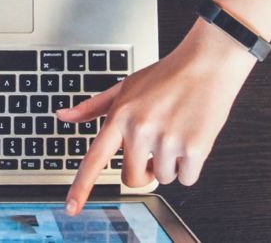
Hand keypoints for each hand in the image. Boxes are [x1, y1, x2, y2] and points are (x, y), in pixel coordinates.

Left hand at [57, 20, 257, 214]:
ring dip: (171, 164)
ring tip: (176, 132)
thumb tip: (63, 116)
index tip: (71, 207)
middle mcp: (141, 130)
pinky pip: (187, 178)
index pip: (95, 159)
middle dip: (144, 171)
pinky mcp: (195, 147)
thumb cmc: (166, 75)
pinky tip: (192, 137)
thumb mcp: (125, 86)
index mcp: (120, 116)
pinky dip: (191, 166)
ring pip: (163, 178)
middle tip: (155, 149)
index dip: (81, 186)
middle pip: (133, 179)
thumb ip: (93, 107)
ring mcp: (167, 140)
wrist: (207, 63)